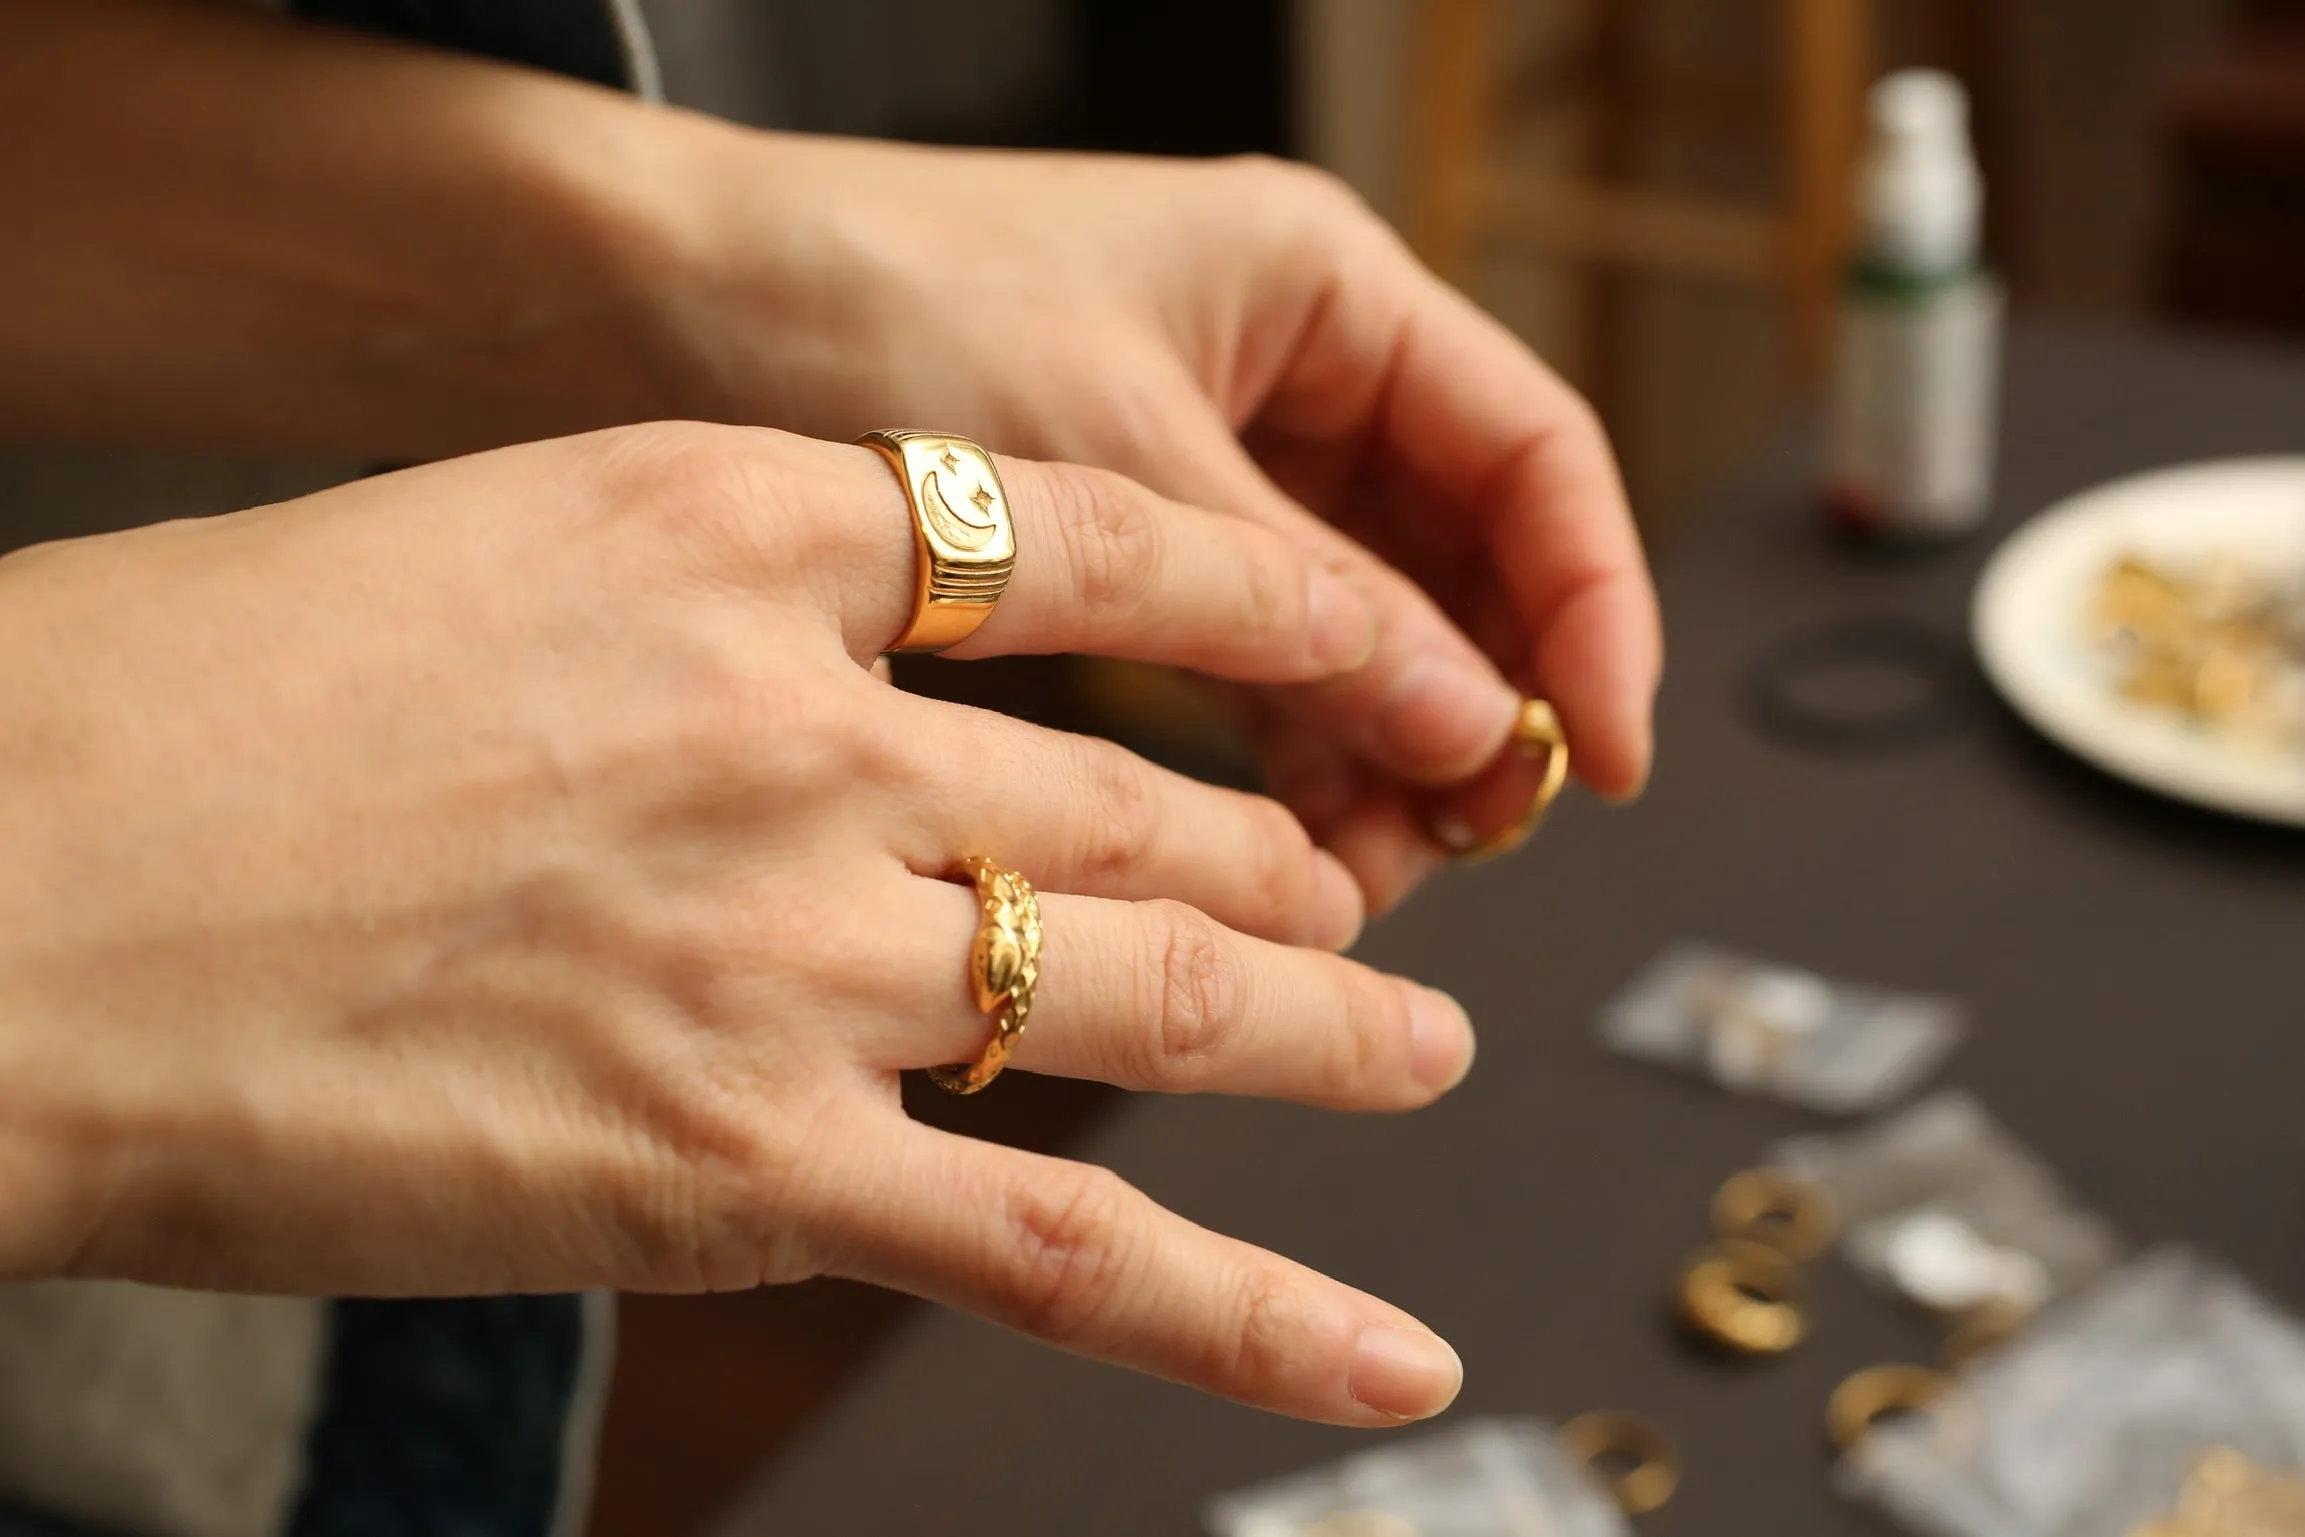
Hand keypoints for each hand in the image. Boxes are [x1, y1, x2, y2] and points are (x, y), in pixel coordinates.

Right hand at [0, 423, 1472, 1424]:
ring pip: (1158, 995)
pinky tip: (1385, 1360)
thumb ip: (707, 612)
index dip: (1263, 606)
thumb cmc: (182, 709)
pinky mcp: (740, 1172)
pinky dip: (1247, 1320)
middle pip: (1142, 802)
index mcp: (726, 531)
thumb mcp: (482, 553)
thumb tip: (860, 688)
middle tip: (1361, 903)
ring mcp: (789, 956)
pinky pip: (1063, 1251)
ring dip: (1328, 1033)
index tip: (1367, 642)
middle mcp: (797, 732)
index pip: (1083, 550)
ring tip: (1427, 1053)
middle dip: (1282, 864)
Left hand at [650, 135, 1664, 906]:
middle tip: (1473, 839)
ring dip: (1387, 751)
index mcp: (1318, 288)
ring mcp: (1212, 469)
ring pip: (1364, 630)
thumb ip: (1300, 607)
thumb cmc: (868, 296)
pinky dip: (1289, 755)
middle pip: (1462, 558)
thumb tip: (1471, 734)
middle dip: (1483, 701)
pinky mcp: (1132, 560)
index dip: (1590, 605)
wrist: (644, 303)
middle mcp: (1285, 375)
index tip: (1600, 751)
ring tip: (1365, 877)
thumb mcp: (1113, 462)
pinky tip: (1289, 846)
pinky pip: (1258, 668)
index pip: (1530, 451)